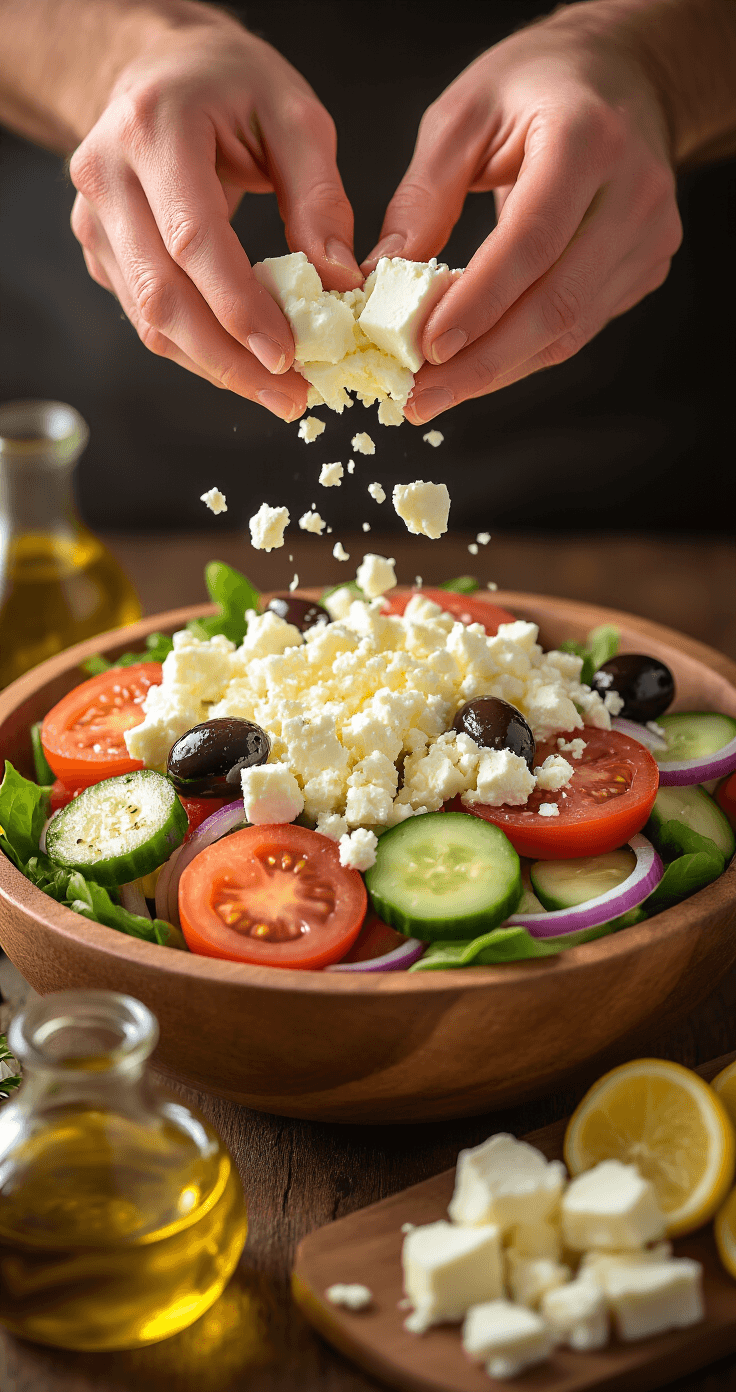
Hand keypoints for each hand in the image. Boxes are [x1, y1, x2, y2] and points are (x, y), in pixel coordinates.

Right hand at [69, 14, 361, 419]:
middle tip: (288, 396)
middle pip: (163, 295)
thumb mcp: (294, 114)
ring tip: (276, 393)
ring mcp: (94, 218)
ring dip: (215, 367)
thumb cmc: (231, 85)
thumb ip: (319, 196)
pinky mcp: (100, 250)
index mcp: (154, 130)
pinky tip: (245, 365)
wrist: (162, 70)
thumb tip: (338, 283)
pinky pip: (148, 316)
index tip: (286, 356)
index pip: (193, 241)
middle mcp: (107, 176)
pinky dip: (198, 350)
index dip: (239, 308)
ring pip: (149, 319)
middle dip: (229, 360)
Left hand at [362, 4, 682, 423]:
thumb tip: (381, 278)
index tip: (427, 348)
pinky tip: (475, 367)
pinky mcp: (645, 267)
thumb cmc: (536, 84)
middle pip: (558, 304)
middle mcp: (633, 193)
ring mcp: (649, 237)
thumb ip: (424, 196)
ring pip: (570, 331)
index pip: (532, 241)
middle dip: (483, 363)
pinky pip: (578, 328)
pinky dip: (522, 354)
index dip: (480, 303)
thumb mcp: (465, 113)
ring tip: (435, 394)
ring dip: (498, 371)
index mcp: (587, 139)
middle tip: (419, 398)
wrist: (624, 74)